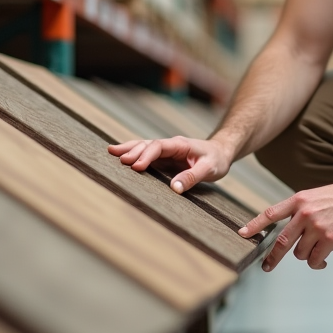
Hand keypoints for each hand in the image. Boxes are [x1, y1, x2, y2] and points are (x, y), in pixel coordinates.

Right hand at [107, 136, 232, 193]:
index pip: (159, 147)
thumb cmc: (216, 160)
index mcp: (180, 145)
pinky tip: (121, 156)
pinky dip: (133, 153)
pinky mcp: (164, 158)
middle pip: (148, 144)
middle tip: (118, 159)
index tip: (136, 167)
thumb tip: (174, 188)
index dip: (147, 155)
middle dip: (133, 150)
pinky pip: (146, 154)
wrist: (221, 152)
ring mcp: (166, 151)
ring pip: (144, 147)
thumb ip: (191, 177)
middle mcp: (170, 145)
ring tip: (111, 151)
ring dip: (129, 149)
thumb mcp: (209, 169)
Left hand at [238, 179, 332, 270]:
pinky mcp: (330, 239)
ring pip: (300, 253)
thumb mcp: (313, 197)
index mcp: (298, 200)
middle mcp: (305, 213)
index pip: (271, 213)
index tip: (242, 234)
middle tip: (266, 267)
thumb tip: (288, 236)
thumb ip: (299, 212)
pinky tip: (324, 257)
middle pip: (282, 241)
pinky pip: (315, 259)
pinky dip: (317, 262)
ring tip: (317, 249)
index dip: (255, 224)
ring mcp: (317, 227)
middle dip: (272, 257)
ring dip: (306, 255)